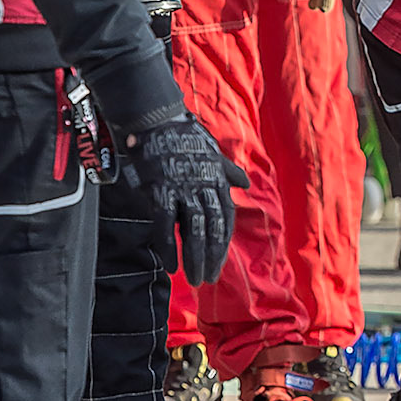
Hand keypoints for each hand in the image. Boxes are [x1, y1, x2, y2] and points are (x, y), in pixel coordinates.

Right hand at [118, 112, 247, 285]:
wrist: (156, 120)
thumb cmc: (184, 137)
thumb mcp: (212, 152)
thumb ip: (228, 171)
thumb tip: (245, 183)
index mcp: (217, 181)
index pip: (226, 218)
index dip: (223, 242)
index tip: (219, 261)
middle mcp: (203, 188)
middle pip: (212, 229)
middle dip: (212, 257)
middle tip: (208, 279)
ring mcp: (182, 190)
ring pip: (193, 231)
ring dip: (195, 258)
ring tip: (195, 278)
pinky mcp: (160, 191)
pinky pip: (166, 225)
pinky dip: (169, 246)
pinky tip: (172, 265)